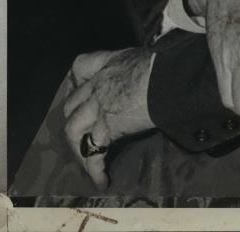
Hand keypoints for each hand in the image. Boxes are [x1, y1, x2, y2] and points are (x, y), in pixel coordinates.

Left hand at [63, 46, 154, 189]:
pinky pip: (94, 154)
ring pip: (73, 130)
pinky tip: (102, 182)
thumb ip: (136, 68)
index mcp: (108, 64)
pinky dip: (95, 170)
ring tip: (86, 163)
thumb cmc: (164, 64)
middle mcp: (98, 86)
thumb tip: (146, 76)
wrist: (168, 78)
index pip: (80, 65)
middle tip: (82, 134)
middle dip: (73, 119)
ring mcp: (98, 107)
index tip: (77, 89)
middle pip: (71, 104)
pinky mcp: (107, 128)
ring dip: (77, 149)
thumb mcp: (144, 57)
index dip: (75, 79)